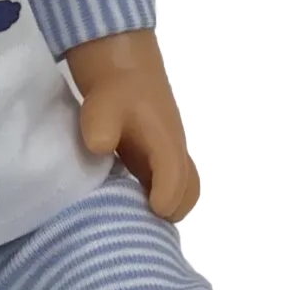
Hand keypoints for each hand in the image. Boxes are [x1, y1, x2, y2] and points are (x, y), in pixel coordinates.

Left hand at [78, 71, 199, 222]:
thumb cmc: (113, 89)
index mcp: (165, 142)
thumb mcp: (101, 107)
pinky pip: (169, 180)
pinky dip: (159, 195)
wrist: (122, 66)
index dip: (167, 199)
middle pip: (190, 189)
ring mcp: (168, 152)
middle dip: (173, 210)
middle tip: (142, 223)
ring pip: (183, 186)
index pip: (177, 177)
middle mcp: (174, 150)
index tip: (149, 210)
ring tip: (135, 218)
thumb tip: (100, 148)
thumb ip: (100, 129)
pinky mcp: (158, 153)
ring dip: (167, 204)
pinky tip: (129, 202)